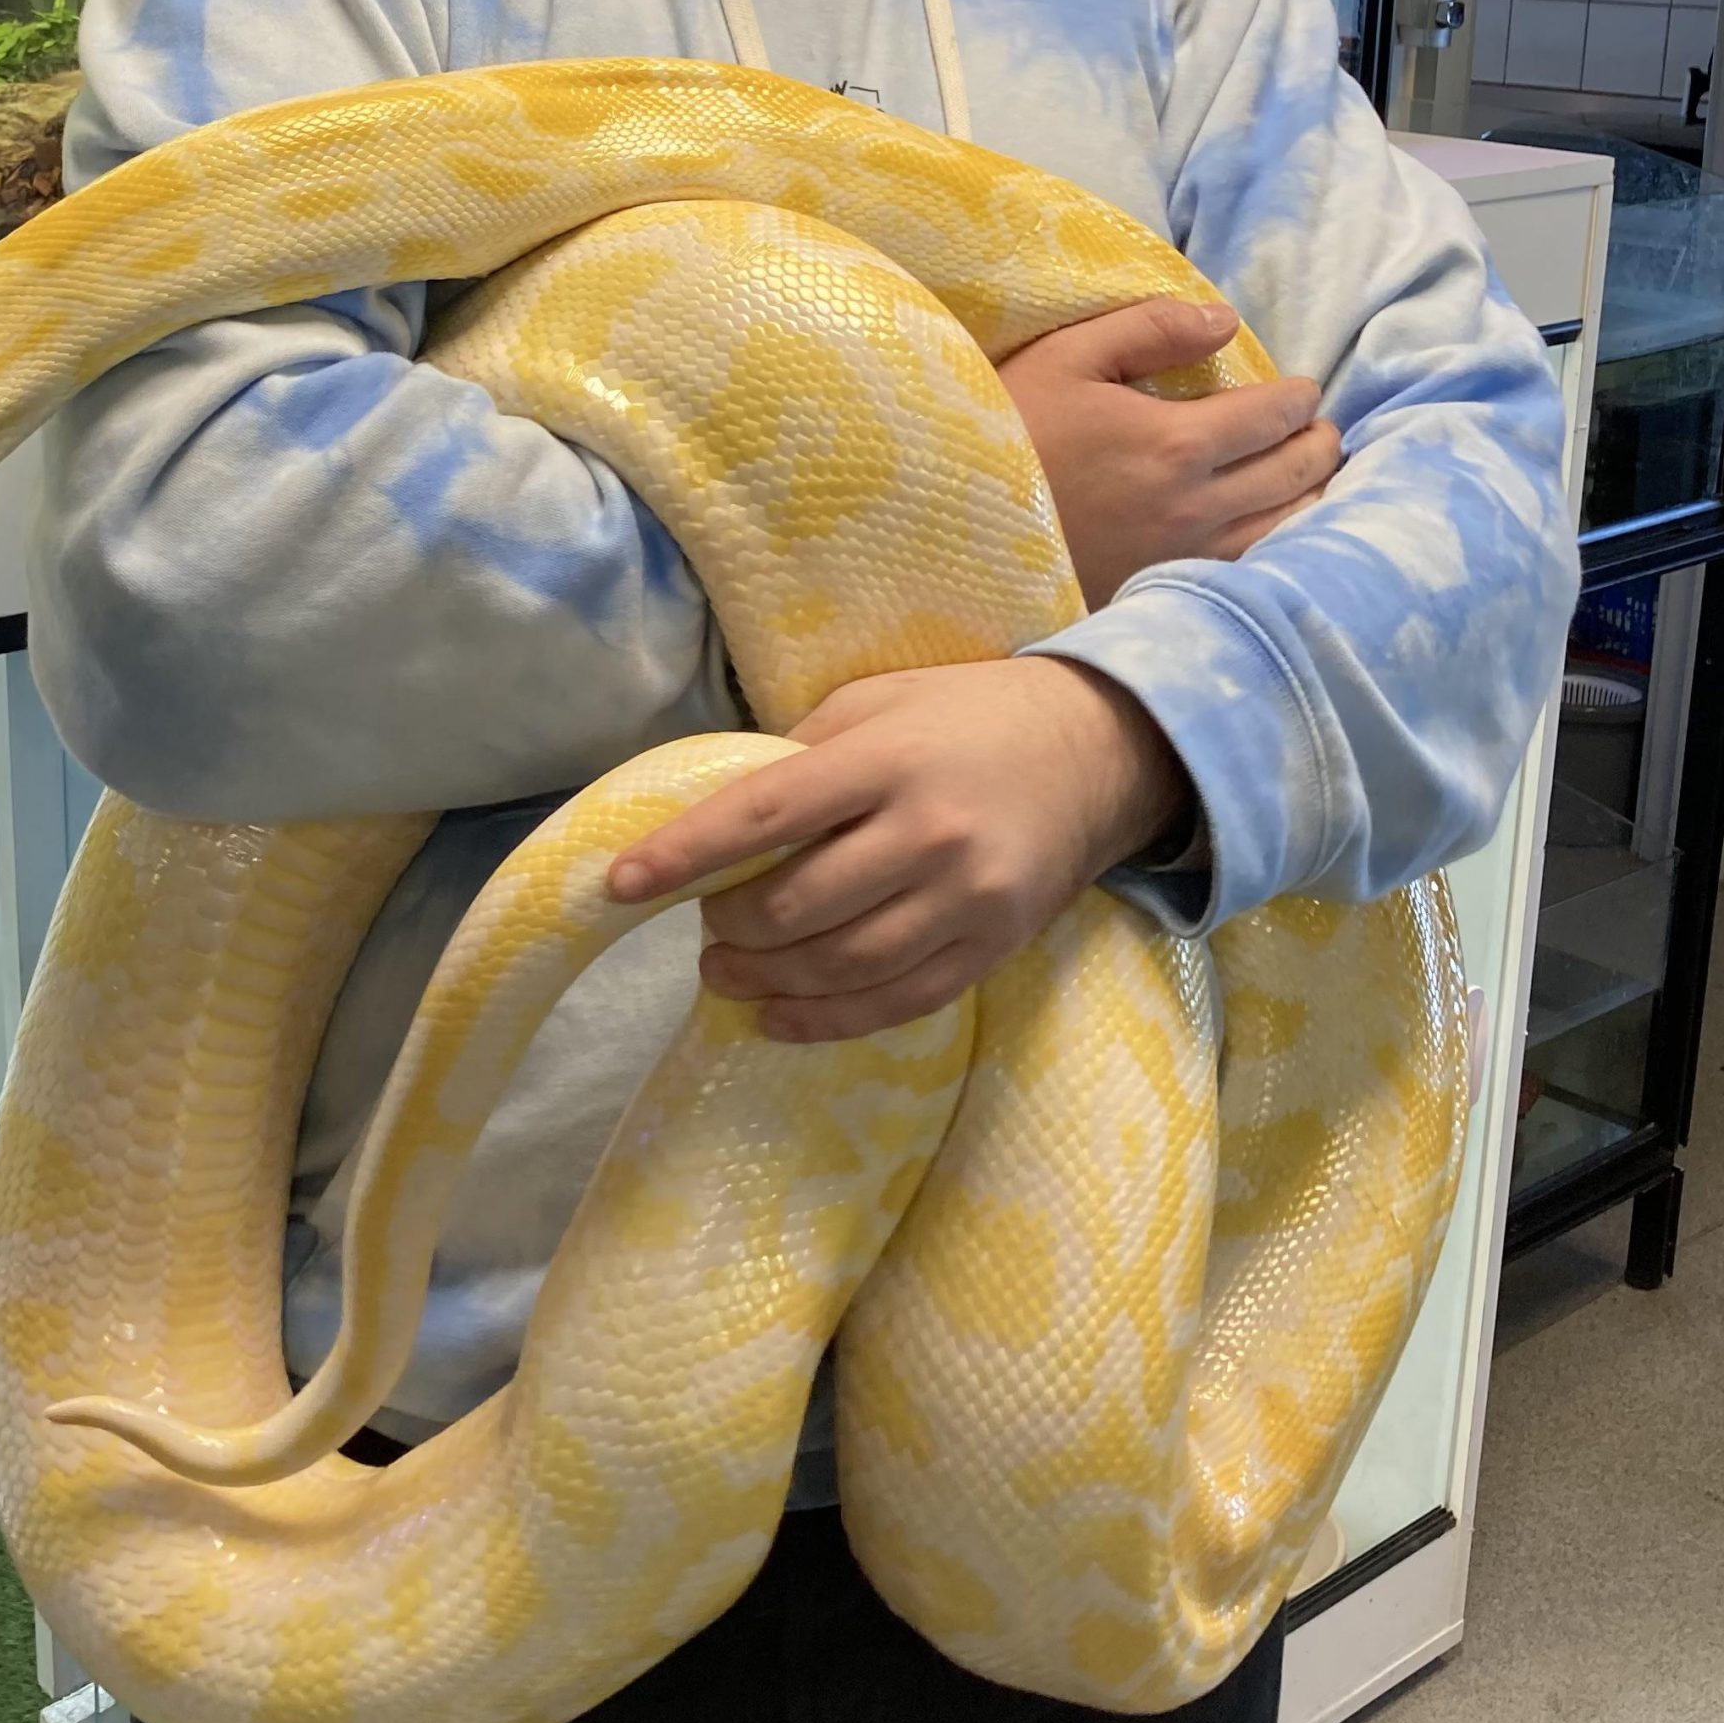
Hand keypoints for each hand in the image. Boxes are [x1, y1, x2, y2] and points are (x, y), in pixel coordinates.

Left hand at [607, 659, 1187, 1041]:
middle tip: (704, 927)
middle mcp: (928, 831)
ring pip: (840, 966)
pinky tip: (778, 1016)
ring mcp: (967, 898)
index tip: (621, 884)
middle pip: (796, 905)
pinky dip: (824, 1020)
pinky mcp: (992, 946)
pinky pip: (896, 1002)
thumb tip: (714, 816)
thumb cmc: (968, 717)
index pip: (764, 814)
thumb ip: (802, 756)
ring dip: (763, 980)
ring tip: (725, 972)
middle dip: (728, 927)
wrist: (1102, 750)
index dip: (685, 855)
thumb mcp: (880, 702)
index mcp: (888, 758)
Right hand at [998, 297, 1340, 604]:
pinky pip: (1244, 570)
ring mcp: (1179, 559)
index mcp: (1177, 443)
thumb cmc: (1004, 433)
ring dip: (1306, 498)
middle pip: (1295, 475)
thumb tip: (1225, 321)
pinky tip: (1266, 529)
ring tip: (1303, 478)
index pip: (1277, 416)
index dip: (1300, 397)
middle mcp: (1194, 509)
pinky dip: (1273, 544)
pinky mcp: (1158, 592)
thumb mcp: (1067, 356)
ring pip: (1283, 531)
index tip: (1301, 390)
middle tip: (1318, 430)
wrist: (950, 528)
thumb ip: (1152, 328)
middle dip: (1318, 444)